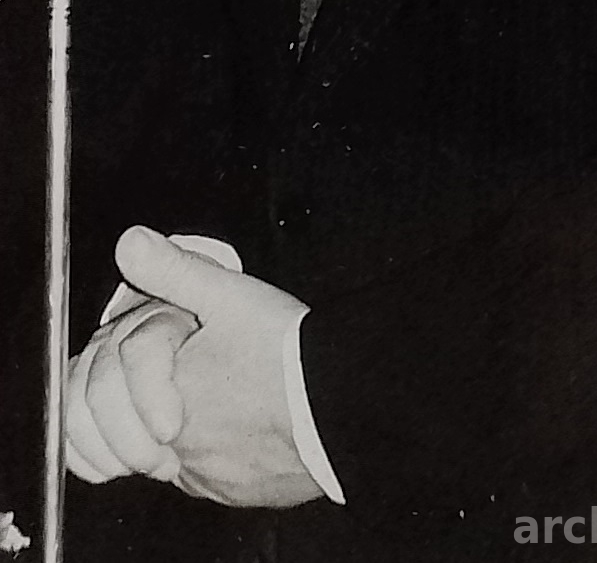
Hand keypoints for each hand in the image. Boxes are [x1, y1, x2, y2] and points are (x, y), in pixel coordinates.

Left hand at [69, 226, 322, 507]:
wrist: (346, 408)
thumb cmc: (291, 355)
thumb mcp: (231, 295)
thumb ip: (174, 271)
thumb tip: (131, 245)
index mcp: (164, 391)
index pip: (110, 375)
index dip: (129, 349)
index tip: (156, 340)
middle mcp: (174, 445)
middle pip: (122, 424)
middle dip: (134, 398)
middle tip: (166, 376)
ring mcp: (201, 473)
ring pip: (158, 453)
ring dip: (166, 427)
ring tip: (202, 397)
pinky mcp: (228, 490)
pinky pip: (198, 476)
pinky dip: (207, 450)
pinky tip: (236, 423)